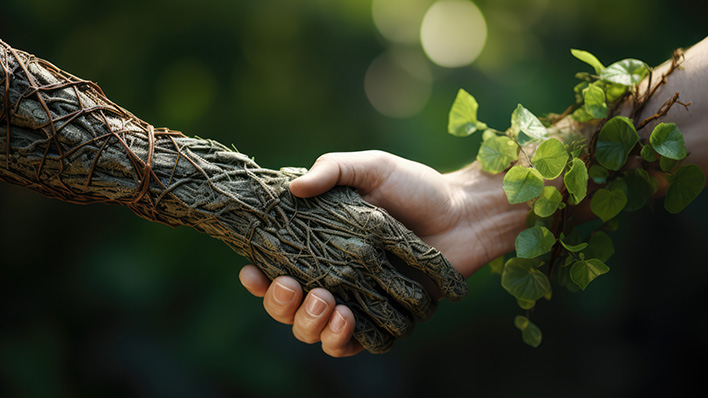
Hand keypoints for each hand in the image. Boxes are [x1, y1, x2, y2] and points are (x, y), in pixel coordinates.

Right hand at [240, 150, 528, 355]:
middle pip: (292, 309)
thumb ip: (333, 170)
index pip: (279, 269)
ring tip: (330, 305)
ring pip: (319, 332)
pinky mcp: (389, 317)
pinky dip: (348, 342)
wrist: (466, 212)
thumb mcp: (372, 168)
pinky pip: (360, 344)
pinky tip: (350, 321)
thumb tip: (293, 188)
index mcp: (324, 245)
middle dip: (282, 307)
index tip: (252, 271)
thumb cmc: (417, 186)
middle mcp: (337, 277)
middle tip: (294, 287)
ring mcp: (362, 300)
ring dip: (313, 326)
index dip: (260, 279)